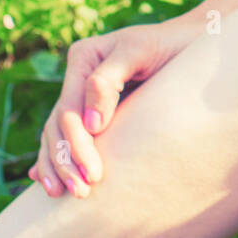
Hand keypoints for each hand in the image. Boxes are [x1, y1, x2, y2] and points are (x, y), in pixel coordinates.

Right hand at [28, 15, 204, 197]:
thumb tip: (91, 124)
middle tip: (82, 192)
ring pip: (55, 134)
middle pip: (58, 125)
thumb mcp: (139, 51)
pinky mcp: (91, 110)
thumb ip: (108, 80)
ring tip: (66, 194)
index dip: (76, 145)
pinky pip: (65, 136)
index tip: (94, 173)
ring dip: (58, 166)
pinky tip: (49, 182)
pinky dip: (54, 158)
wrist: (188, 43)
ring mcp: (81, 94)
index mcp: (83, 57)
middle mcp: (77, 76)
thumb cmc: (168, 45)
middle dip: (66, 161)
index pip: (69, 110)